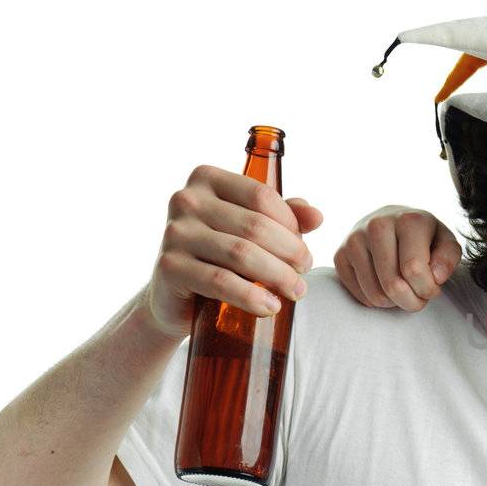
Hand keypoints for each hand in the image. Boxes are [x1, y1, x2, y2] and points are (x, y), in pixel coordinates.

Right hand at [142, 165, 322, 340]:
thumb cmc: (219, 255)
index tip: (302, 250)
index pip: (262, 196)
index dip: (291, 224)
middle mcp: (186, 199)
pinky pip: (221, 281)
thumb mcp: (251, 229)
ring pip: (242, 253)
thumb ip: (284, 217)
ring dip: (278, 276)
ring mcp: (175, 232)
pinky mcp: (169, 266)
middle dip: (290, 253)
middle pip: (255, 226)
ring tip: (295, 292)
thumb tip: (317, 216)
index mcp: (207, 179)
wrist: (176, 296)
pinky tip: (270, 306)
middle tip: (303, 274)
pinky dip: (251, 296)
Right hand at [334, 205, 462, 310]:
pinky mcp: (340, 255)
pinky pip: (360, 295)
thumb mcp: (445, 242)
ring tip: (403, 289)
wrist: (391, 222)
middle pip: (393, 285)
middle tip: (419, 296)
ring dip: (394, 302)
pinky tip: (384, 285)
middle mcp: (377, 225)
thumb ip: (448, 258)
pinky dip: (376, 300)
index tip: (433, 288)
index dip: (427, 289)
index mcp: (409, 220)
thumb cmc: (423, 237)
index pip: (414, 270)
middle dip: (411, 301)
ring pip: (376, 294)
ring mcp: (354, 240)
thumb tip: (435, 277)